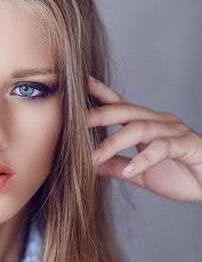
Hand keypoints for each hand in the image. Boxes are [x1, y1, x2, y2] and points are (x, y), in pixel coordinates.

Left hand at [87, 76, 201, 203]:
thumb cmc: (180, 176)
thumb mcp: (138, 174)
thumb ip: (114, 166)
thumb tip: (86, 164)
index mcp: (147, 124)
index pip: (120, 106)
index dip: (100, 94)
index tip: (79, 85)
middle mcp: (161, 122)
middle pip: (125, 112)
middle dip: (99, 115)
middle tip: (74, 122)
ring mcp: (175, 132)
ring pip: (139, 129)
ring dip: (113, 143)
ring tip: (93, 157)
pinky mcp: (188, 146)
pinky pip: (163, 149)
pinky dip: (143, 159)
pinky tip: (129, 170)